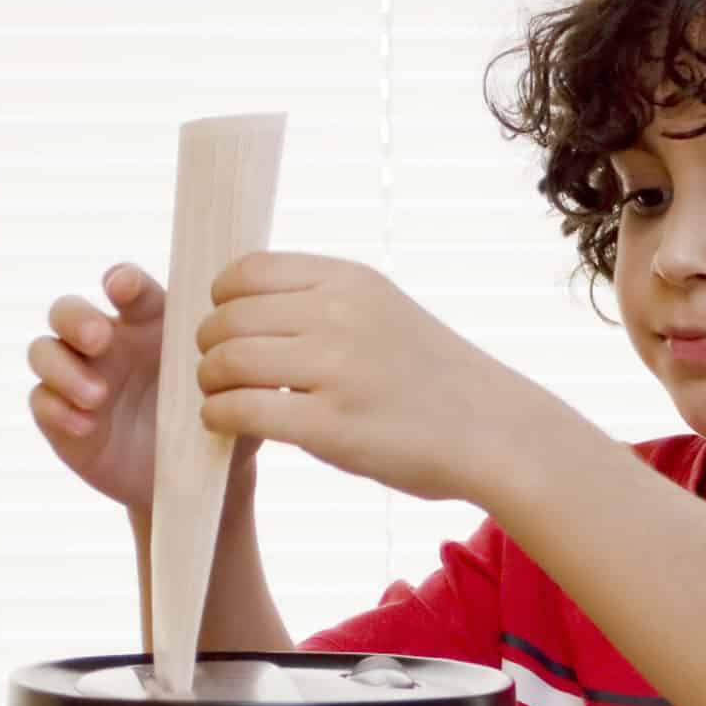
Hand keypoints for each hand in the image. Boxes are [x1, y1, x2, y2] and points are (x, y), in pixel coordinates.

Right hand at [27, 264, 258, 513]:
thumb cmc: (220, 422)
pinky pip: (42, 401)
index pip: (126, 288)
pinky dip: (57, 409)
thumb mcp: (238, 393)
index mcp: (149, 324)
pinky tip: (86, 425)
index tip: (123, 288)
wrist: (198, 482)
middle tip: (100, 339)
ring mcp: (80, 377)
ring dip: (63, 368)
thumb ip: (244, 366)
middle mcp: (108, 343)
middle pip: (68, 310)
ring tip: (97, 395)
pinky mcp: (62, 416)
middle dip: (77, 319)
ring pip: (44, 350)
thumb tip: (263, 343)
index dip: (120, 281)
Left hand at [196, 252, 519, 503]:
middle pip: (227, 318)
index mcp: (350, 282)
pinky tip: (227, 424)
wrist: (496, 432)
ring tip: (221, 398)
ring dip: (209, 384)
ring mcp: (336, 370)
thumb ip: (324, 304)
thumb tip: (241, 311)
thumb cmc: (437, 380)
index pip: (247, 272)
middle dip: (208, 347)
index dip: (221, 301)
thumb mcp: (385, 313)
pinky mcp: (331, 426)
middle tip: (217, 373)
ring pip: (226, 362)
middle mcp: (340, 316)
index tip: (229, 328)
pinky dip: (218, 417)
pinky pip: (240, 410)